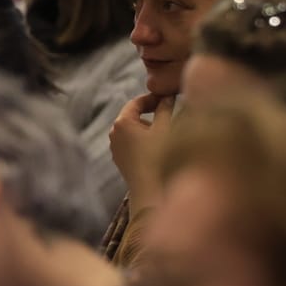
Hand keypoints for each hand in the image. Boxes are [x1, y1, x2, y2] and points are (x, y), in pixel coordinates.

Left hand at [109, 93, 173, 209]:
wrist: (149, 189)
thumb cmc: (157, 156)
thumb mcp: (165, 127)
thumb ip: (166, 108)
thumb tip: (168, 96)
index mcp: (122, 122)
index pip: (137, 102)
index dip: (153, 97)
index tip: (169, 97)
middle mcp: (114, 133)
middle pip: (134, 115)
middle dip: (151, 112)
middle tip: (170, 111)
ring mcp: (116, 148)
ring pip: (134, 130)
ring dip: (149, 126)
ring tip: (167, 129)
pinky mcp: (121, 159)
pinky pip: (133, 142)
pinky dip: (145, 139)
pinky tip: (159, 145)